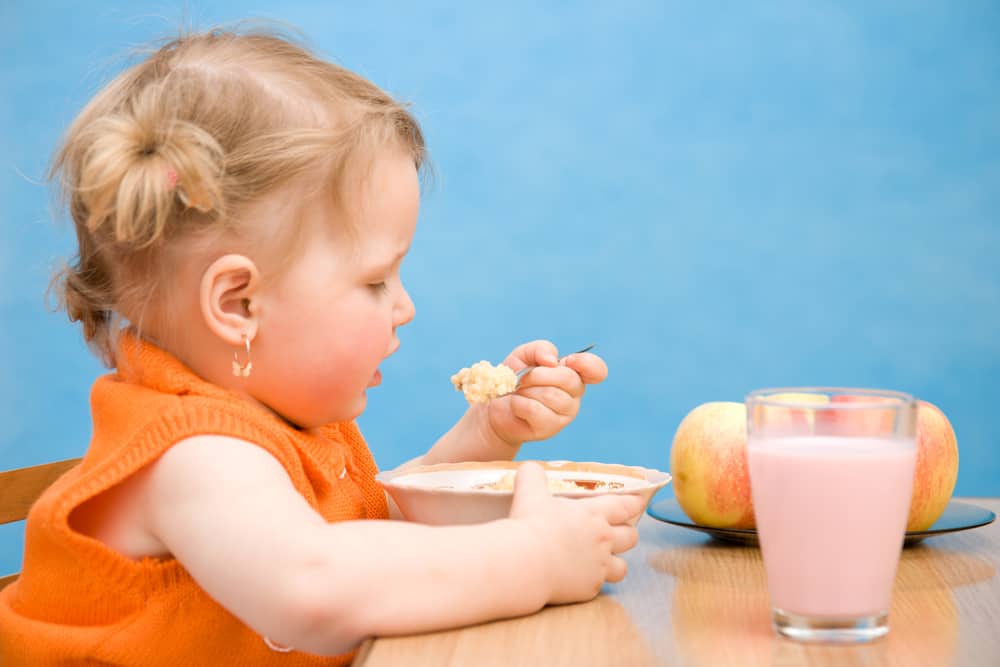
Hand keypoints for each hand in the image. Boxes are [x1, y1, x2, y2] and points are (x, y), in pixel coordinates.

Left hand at [487, 340, 607, 446]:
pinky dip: (519, 403)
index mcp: (573, 373)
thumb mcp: (524, 355)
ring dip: (526, 389)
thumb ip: (540, 349)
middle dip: (538, 374)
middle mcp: (574, 394)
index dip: (588, 364)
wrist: (496, 406)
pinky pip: (535, 409)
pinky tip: (516, 405)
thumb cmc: (514, 379)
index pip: (597, 370)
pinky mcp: (550, 428)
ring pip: (550, 394)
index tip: (569, 360)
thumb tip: (552, 361)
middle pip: (568, 379)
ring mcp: (565, 413)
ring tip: (518, 392)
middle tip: (522, 378)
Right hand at [508, 462, 641, 604]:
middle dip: (628, 533)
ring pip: (622, 567)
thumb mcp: (529, 493)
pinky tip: (580, 578)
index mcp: (593, 514)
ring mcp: (599, 567)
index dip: (634, 504)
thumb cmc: (531, 525)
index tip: (640, 502)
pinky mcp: (589, 588)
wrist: (526, 563)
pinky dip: (592, 581)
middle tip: (620, 532)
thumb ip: (533, 476)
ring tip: (606, 560)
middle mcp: (603, 540)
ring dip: (616, 562)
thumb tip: (530, 468)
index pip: (624, 506)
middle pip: (630, 537)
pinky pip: (598, 586)